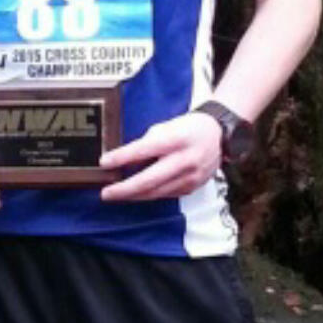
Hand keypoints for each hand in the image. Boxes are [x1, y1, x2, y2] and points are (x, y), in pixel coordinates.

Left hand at [99, 111, 221, 201]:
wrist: (219, 135)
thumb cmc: (188, 128)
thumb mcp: (166, 127)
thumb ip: (147, 143)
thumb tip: (123, 159)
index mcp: (176, 139)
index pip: (143, 150)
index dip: (121, 158)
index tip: (104, 162)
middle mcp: (185, 160)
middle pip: (149, 180)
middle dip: (124, 189)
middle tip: (106, 193)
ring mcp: (190, 176)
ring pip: (156, 192)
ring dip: (133, 195)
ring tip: (116, 195)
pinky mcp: (193, 187)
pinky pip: (166, 194)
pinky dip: (149, 194)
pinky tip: (137, 193)